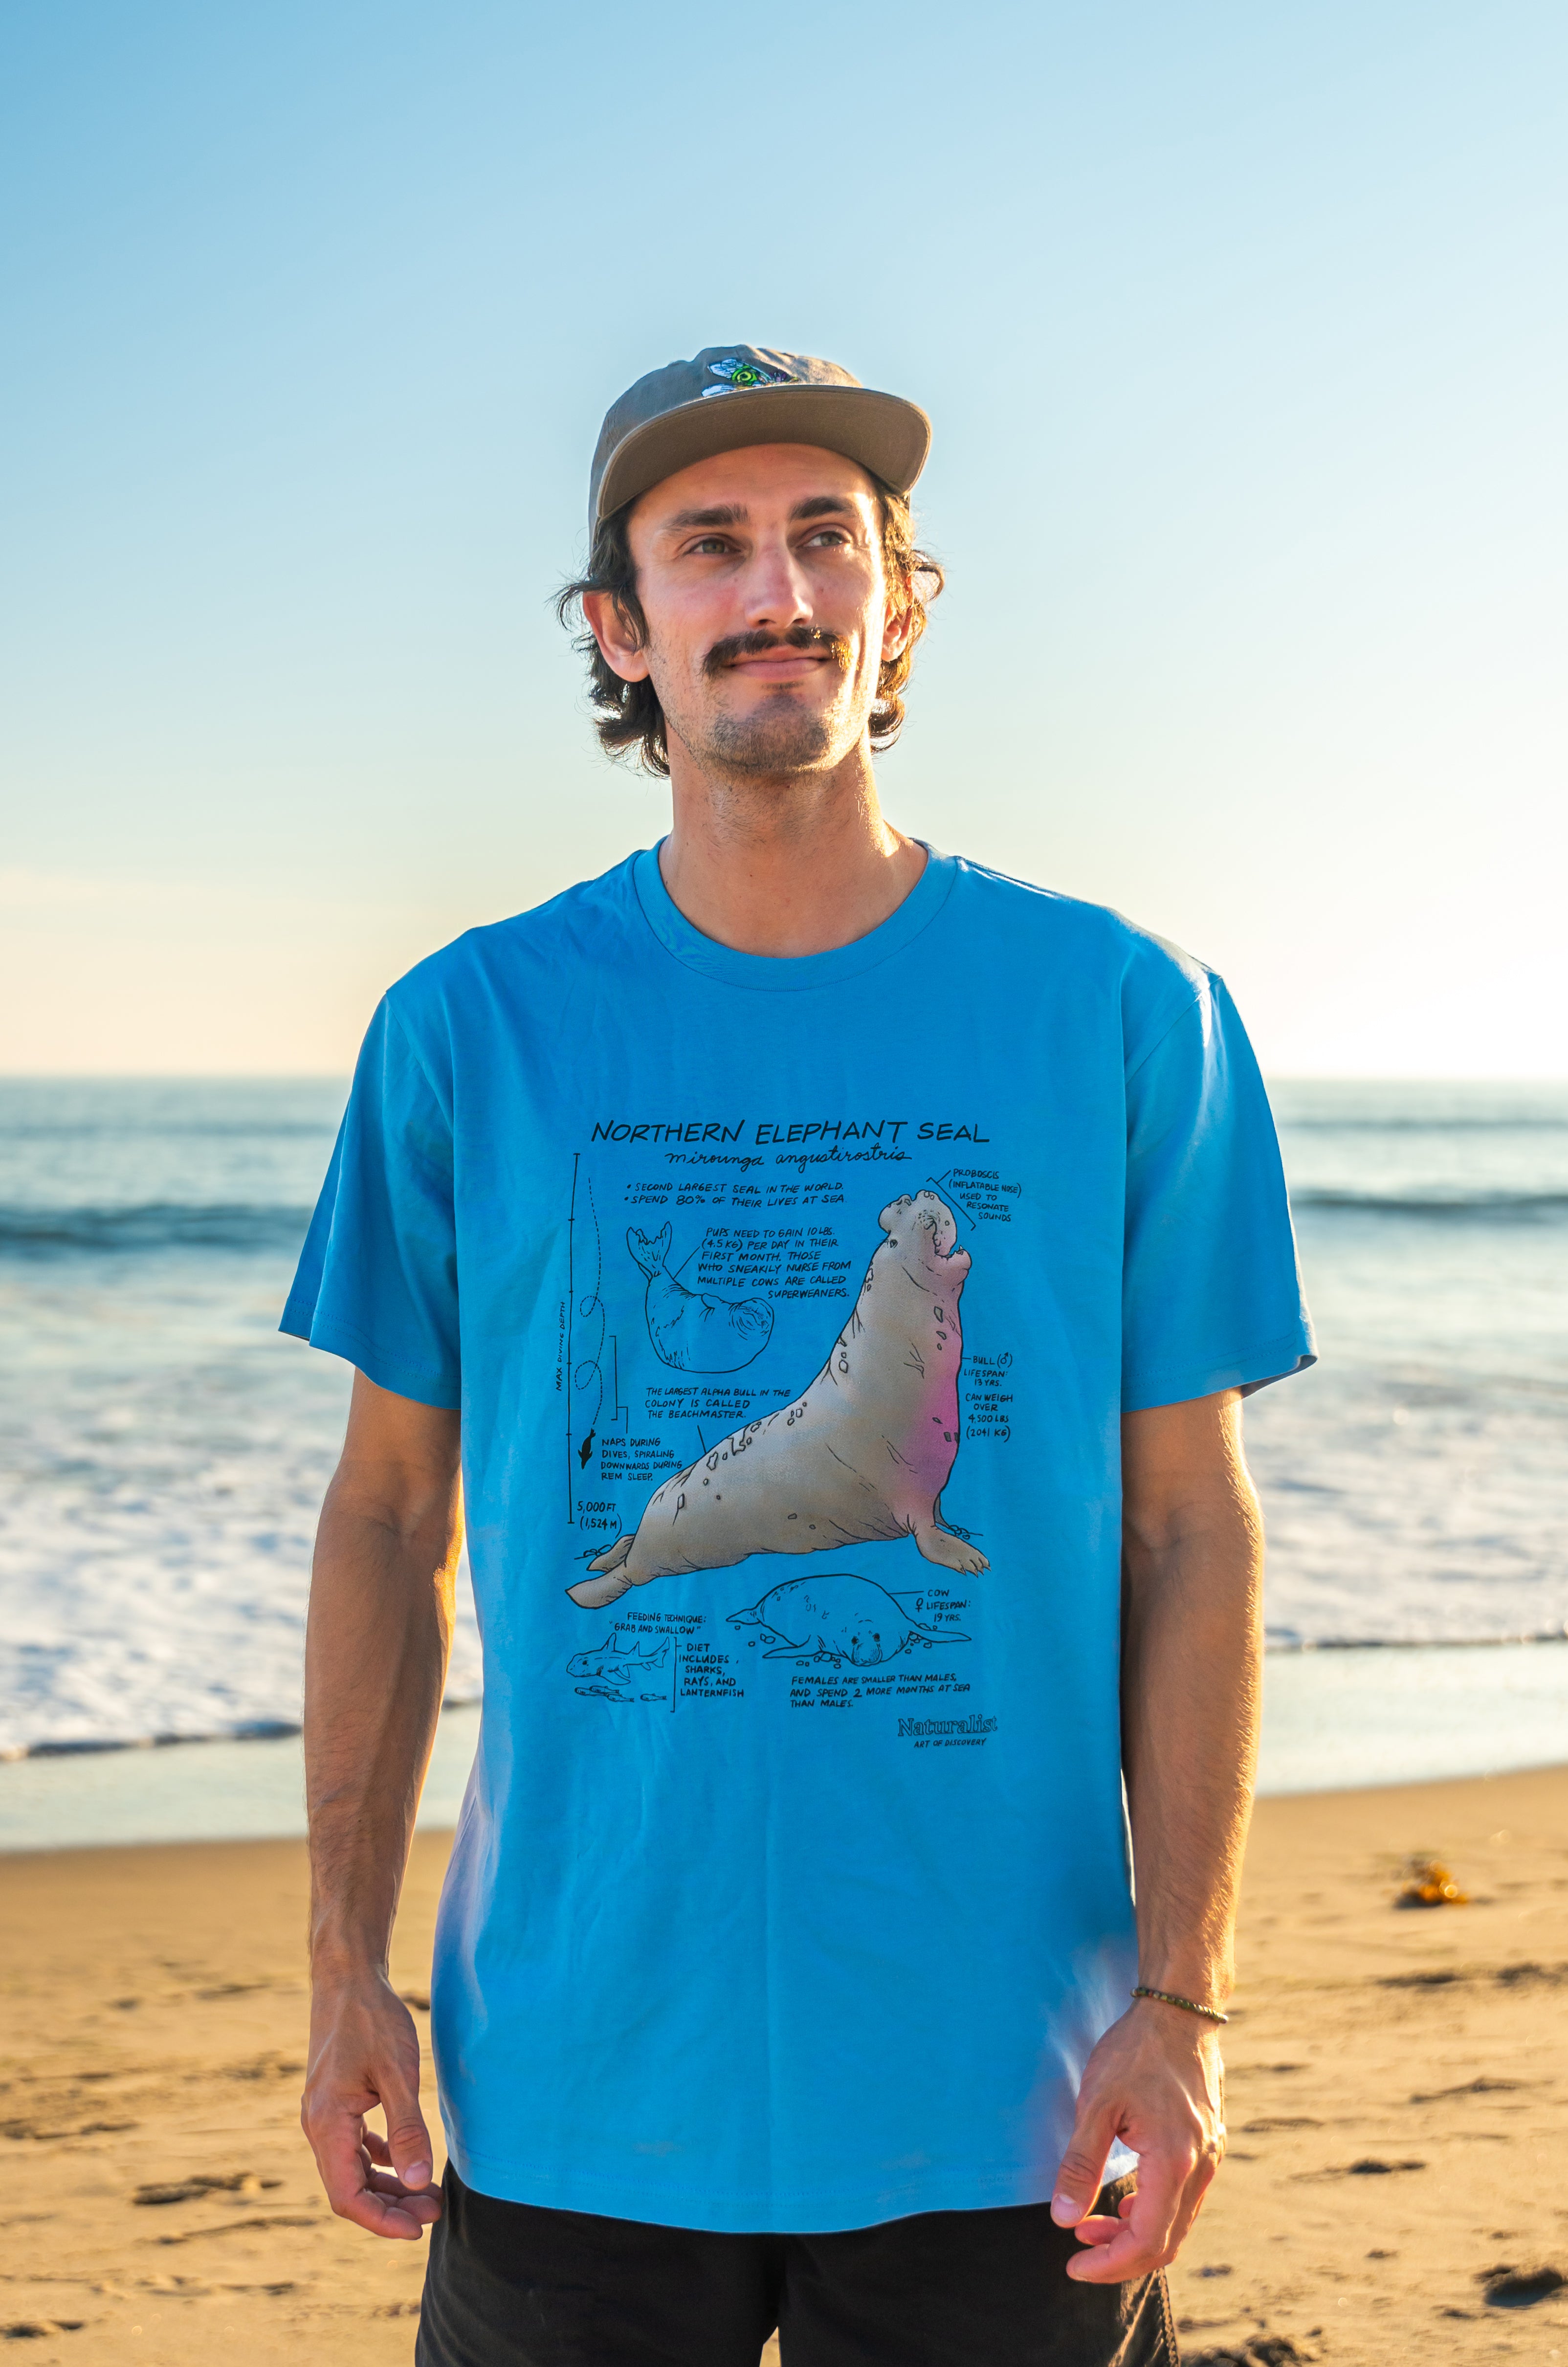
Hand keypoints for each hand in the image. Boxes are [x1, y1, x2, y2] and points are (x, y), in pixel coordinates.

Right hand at [301, 1969, 442, 2239]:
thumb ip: (407, 2127)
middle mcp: (319, 2126)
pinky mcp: (336, 2103)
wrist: (347, 1977)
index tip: (418, 2230)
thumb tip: (419, 2180)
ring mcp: (325, 2115)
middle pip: (350, 2188)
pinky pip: (355, 2147)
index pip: (347, 2196)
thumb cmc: (372, 2018)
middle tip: (435, 2210)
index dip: (381, 2221)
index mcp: (327, 2124)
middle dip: (391, 2207)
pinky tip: (406, 2162)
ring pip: (354, 2170)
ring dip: (388, 2186)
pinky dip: (381, 2161)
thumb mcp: (397, 2072)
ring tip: (428, 2193)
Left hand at [1049, 1999, 1224, 2282]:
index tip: (1073, 2266)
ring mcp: (1210, 2158)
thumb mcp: (1096, 2103)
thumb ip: (1080, 2164)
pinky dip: (1153, 2211)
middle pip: (1165, 2242)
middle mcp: (1201, 2168)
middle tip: (1078, 2251)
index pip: (1147, 2240)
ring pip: (1177, 2223)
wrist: (1178, 2012)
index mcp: (1175, 2161)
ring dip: (1135, 2234)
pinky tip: (1123, 2199)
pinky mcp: (1209, 2147)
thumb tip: (1063, 2220)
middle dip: (1120, 2256)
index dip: (1110, 2263)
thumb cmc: (1134, 2052)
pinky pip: (1184, 2199)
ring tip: (1091, 2224)